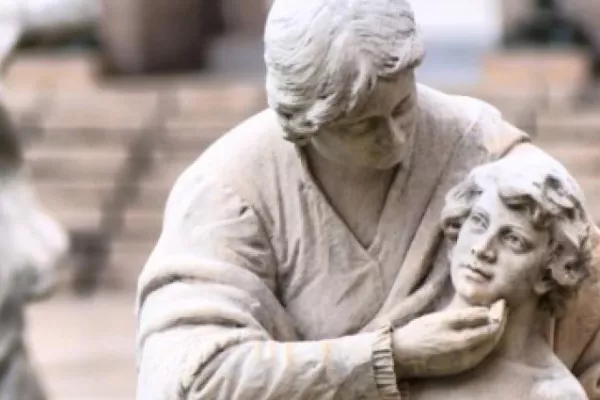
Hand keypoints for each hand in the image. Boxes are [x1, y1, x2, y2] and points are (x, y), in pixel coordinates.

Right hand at [391, 300, 506, 378]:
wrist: (402, 355)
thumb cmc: (418, 334)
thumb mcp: (439, 319)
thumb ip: (464, 317)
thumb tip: (486, 313)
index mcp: (459, 337)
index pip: (487, 324)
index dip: (497, 312)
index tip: (500, 302)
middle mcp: (464, 350)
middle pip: (491, 336)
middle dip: (499, 321)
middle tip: (502, 308)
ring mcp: (463, 361)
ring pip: (488, 346)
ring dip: (495, 331)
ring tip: (496, 319)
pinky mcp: (460, 367)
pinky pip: (480, 354)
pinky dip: (487, 342)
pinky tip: (485, 335)